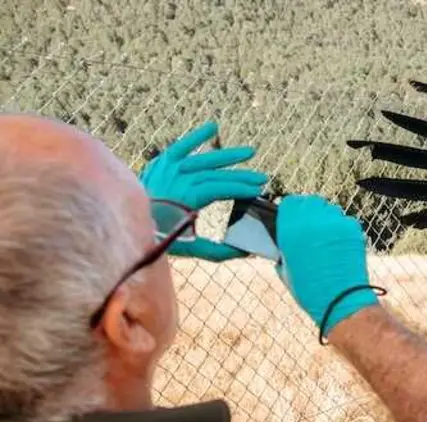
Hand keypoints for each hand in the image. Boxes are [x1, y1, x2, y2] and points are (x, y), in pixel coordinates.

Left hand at [142, 120, 268, 262]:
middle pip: (216, 174)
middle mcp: (178, 179)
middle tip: (263, 178)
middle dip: (241, 176)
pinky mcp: (161, 162)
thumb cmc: (158, 237)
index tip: (258, 191)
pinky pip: (180, 146)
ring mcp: (169, 168)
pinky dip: (196, 136)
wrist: (127, 224)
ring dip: (227, 155)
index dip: (240, 189)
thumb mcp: (190, 248)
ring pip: (204, 159)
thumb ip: (218, 252)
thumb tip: (245, 252)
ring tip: (250, 152)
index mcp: (186, 198)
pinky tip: (213, 126)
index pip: (220, 188)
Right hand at [274, 195, 378, 336]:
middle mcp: (312, 221)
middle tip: (313, 229)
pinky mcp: (352, 229)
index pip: (290, 202)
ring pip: (331, 210)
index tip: (294, 220)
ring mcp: (334, 223)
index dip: (292, 211)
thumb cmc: (310, 290)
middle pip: (312, 202)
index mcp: (291, 229)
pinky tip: (341, 246)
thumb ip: (285, 248)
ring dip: (328, 220)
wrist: (341, 300)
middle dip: (312, 213)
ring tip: (327, 239)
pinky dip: (343, 230)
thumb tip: (286, 242)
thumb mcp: (285, 268)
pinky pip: (345, 222)